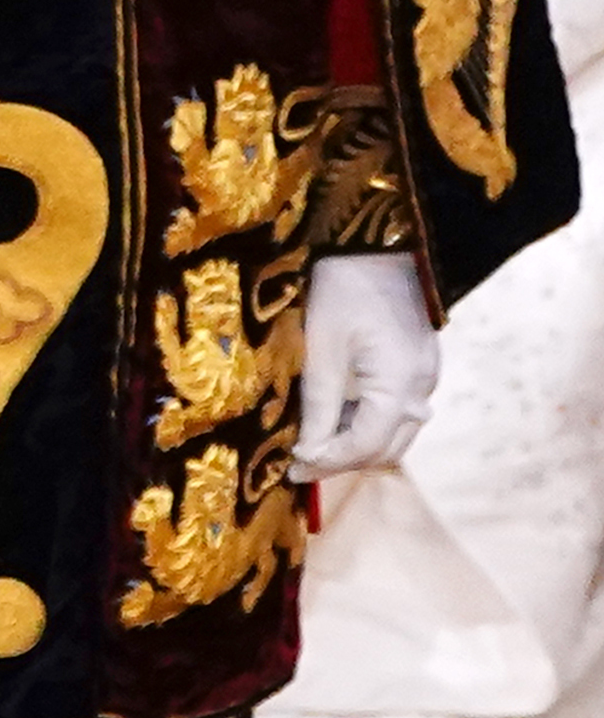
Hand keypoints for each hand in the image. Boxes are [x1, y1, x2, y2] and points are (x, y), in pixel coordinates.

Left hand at [301, 251, 440, 474]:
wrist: (379, 247)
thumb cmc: (343, 290)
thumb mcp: (321, 350)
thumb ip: (318, 407)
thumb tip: (306, 454)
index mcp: (400, 382)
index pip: (367, 445)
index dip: (328, 463)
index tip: (292, 469)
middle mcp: (422, 386)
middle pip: (387, 447)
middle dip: (343, 462)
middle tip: (298, 465)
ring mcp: (426, 377)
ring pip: (396, 434)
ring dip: (356, 446)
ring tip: (311, 444)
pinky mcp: (419, 368)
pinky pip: (398, 413)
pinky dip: (368, 424)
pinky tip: (334, 418)